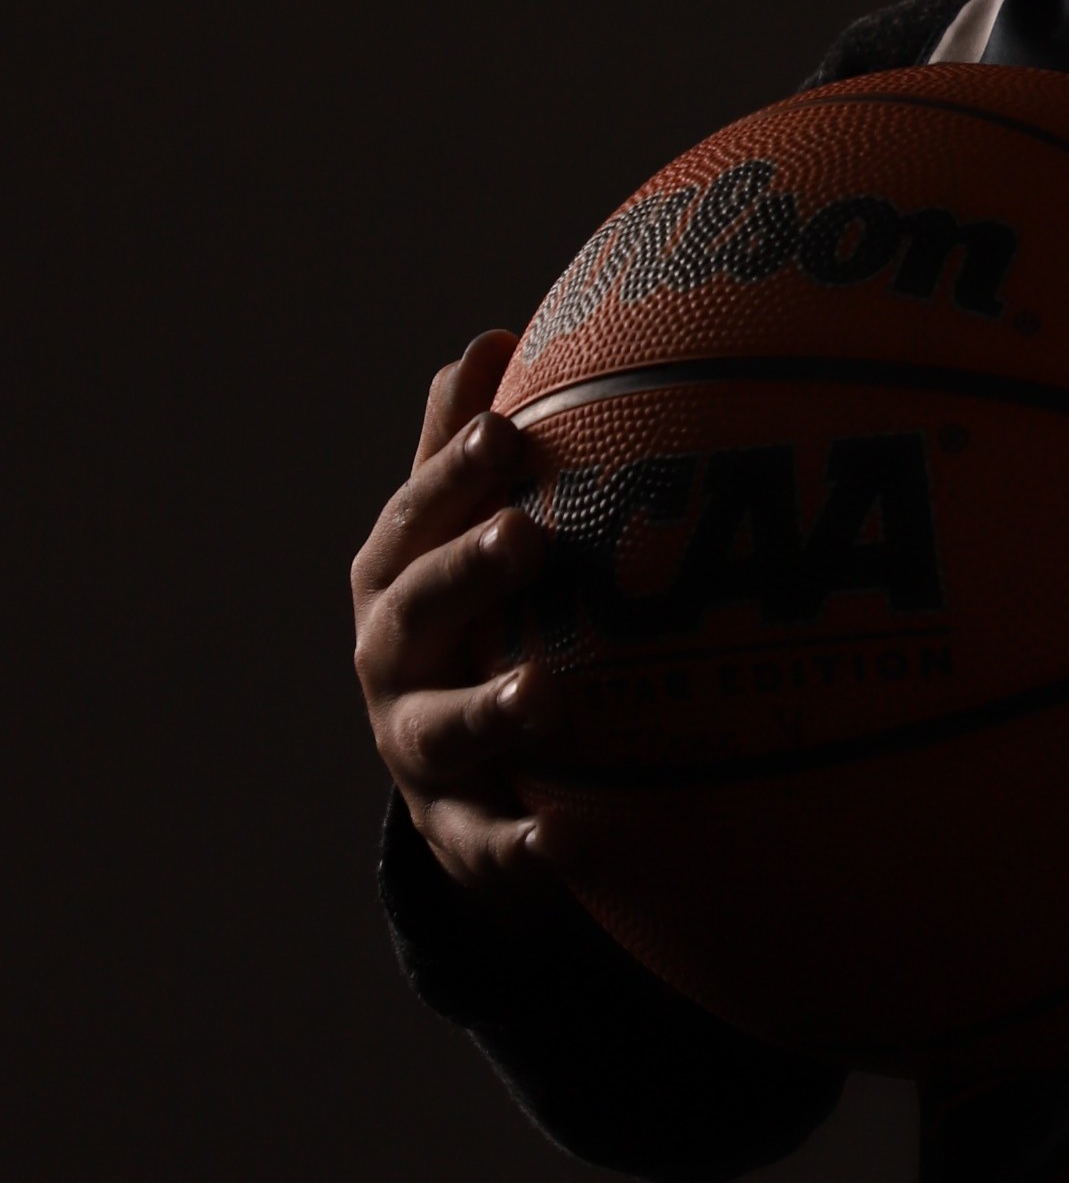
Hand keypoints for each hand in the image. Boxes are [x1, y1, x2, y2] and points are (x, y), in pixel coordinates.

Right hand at [350, 330, 567, 901]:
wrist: (455, 775)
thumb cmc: (470, 619)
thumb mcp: (455, 539)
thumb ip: (462, 454)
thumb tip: (493, 336)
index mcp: (394, 577)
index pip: (418, 516)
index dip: (453, 473)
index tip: (506, 427)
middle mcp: (390, 659)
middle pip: (416, 610)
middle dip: (467, 571)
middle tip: (528, 536)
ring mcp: (415, 749)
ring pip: (441, 730)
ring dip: (490, 710)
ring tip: (547, 694)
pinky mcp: (453, 831)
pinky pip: (483, 844)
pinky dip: (516, 846)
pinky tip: (564, 842)